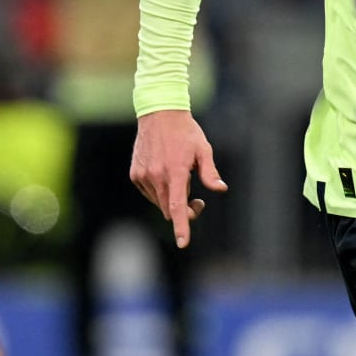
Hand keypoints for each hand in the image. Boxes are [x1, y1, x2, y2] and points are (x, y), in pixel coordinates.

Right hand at [130, 109, 227, 247]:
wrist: (159, 113)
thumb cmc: (185, 131)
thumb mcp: (203, 150)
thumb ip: (210, 172)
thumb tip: (220, 189)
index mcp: (175, 172)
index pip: (177, 207)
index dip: (181, 226)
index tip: (183, 242)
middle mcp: (157, 176)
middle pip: (170, 209)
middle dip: (184, 211)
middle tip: (199, 202)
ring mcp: (143, 176)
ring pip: (159, 202)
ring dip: (171, 200)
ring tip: (181, 179)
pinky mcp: (136, 174)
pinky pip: (149, 192)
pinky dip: (159, 191)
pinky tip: (166, 174)